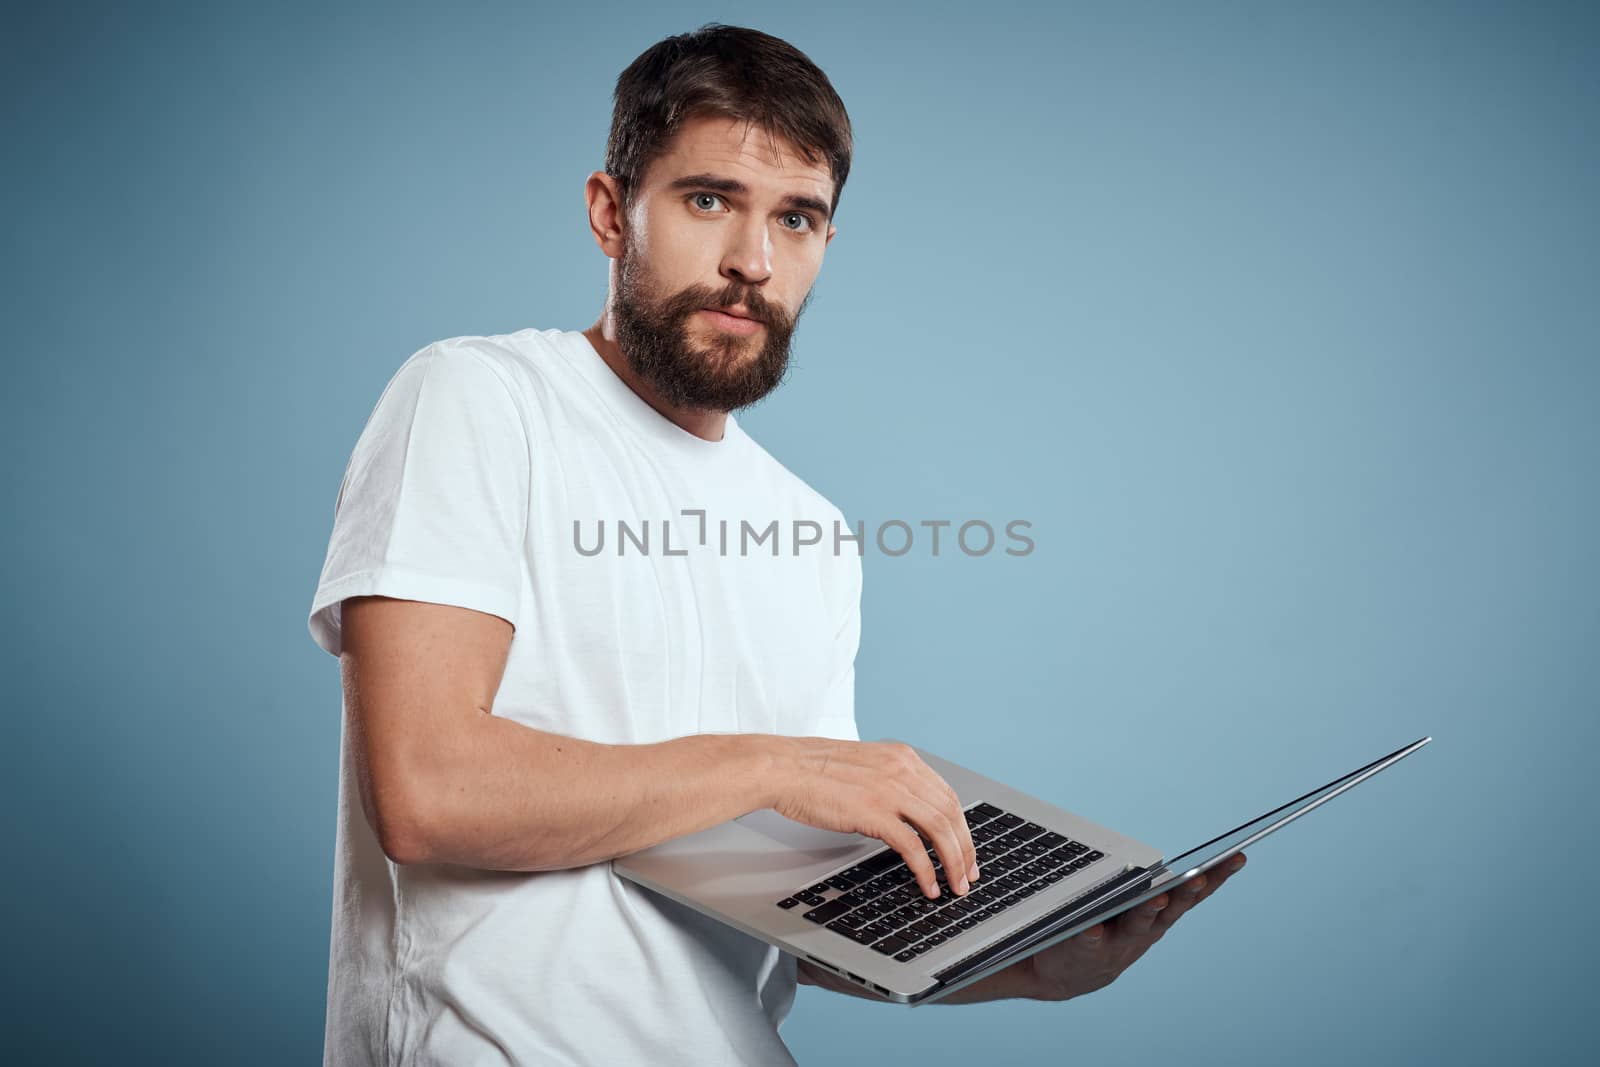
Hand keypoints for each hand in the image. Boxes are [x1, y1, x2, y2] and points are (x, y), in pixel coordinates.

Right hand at [769, 738, 978, 899]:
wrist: (782, 767)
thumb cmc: (810, 769)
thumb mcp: (862, 766)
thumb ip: (887, 781)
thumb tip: (904, 812)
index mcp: (901, 757)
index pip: (946, 793)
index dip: (961, 825)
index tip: (965, 848)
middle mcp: (902, 769)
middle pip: (951, 812)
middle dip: (965, 848)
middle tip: (968, 874)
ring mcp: (890, 790)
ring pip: (940, 829)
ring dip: (953, 862)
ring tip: (956, 885)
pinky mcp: (874, 812)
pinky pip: (913, 847)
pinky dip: (926, 870)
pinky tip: (928, 885)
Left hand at [1026, 853, 1247, 1000]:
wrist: (1071, 973)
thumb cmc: (1109, 928)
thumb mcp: (1136, 909)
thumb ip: (1149, 885)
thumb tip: (1166, 859)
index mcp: (1160, 913)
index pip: (1192, 892)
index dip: (1216, 876)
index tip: (1236, 856)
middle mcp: (1146, 929)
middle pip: (1171, 908)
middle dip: (1186, 892)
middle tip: (1199, 875)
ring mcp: (1119, 942)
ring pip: (1138, 924)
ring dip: (1148, 911)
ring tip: (1157, 897)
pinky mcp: (1087, 950)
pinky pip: (1090, 941)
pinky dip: (1093, 934)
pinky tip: (1094, 927)